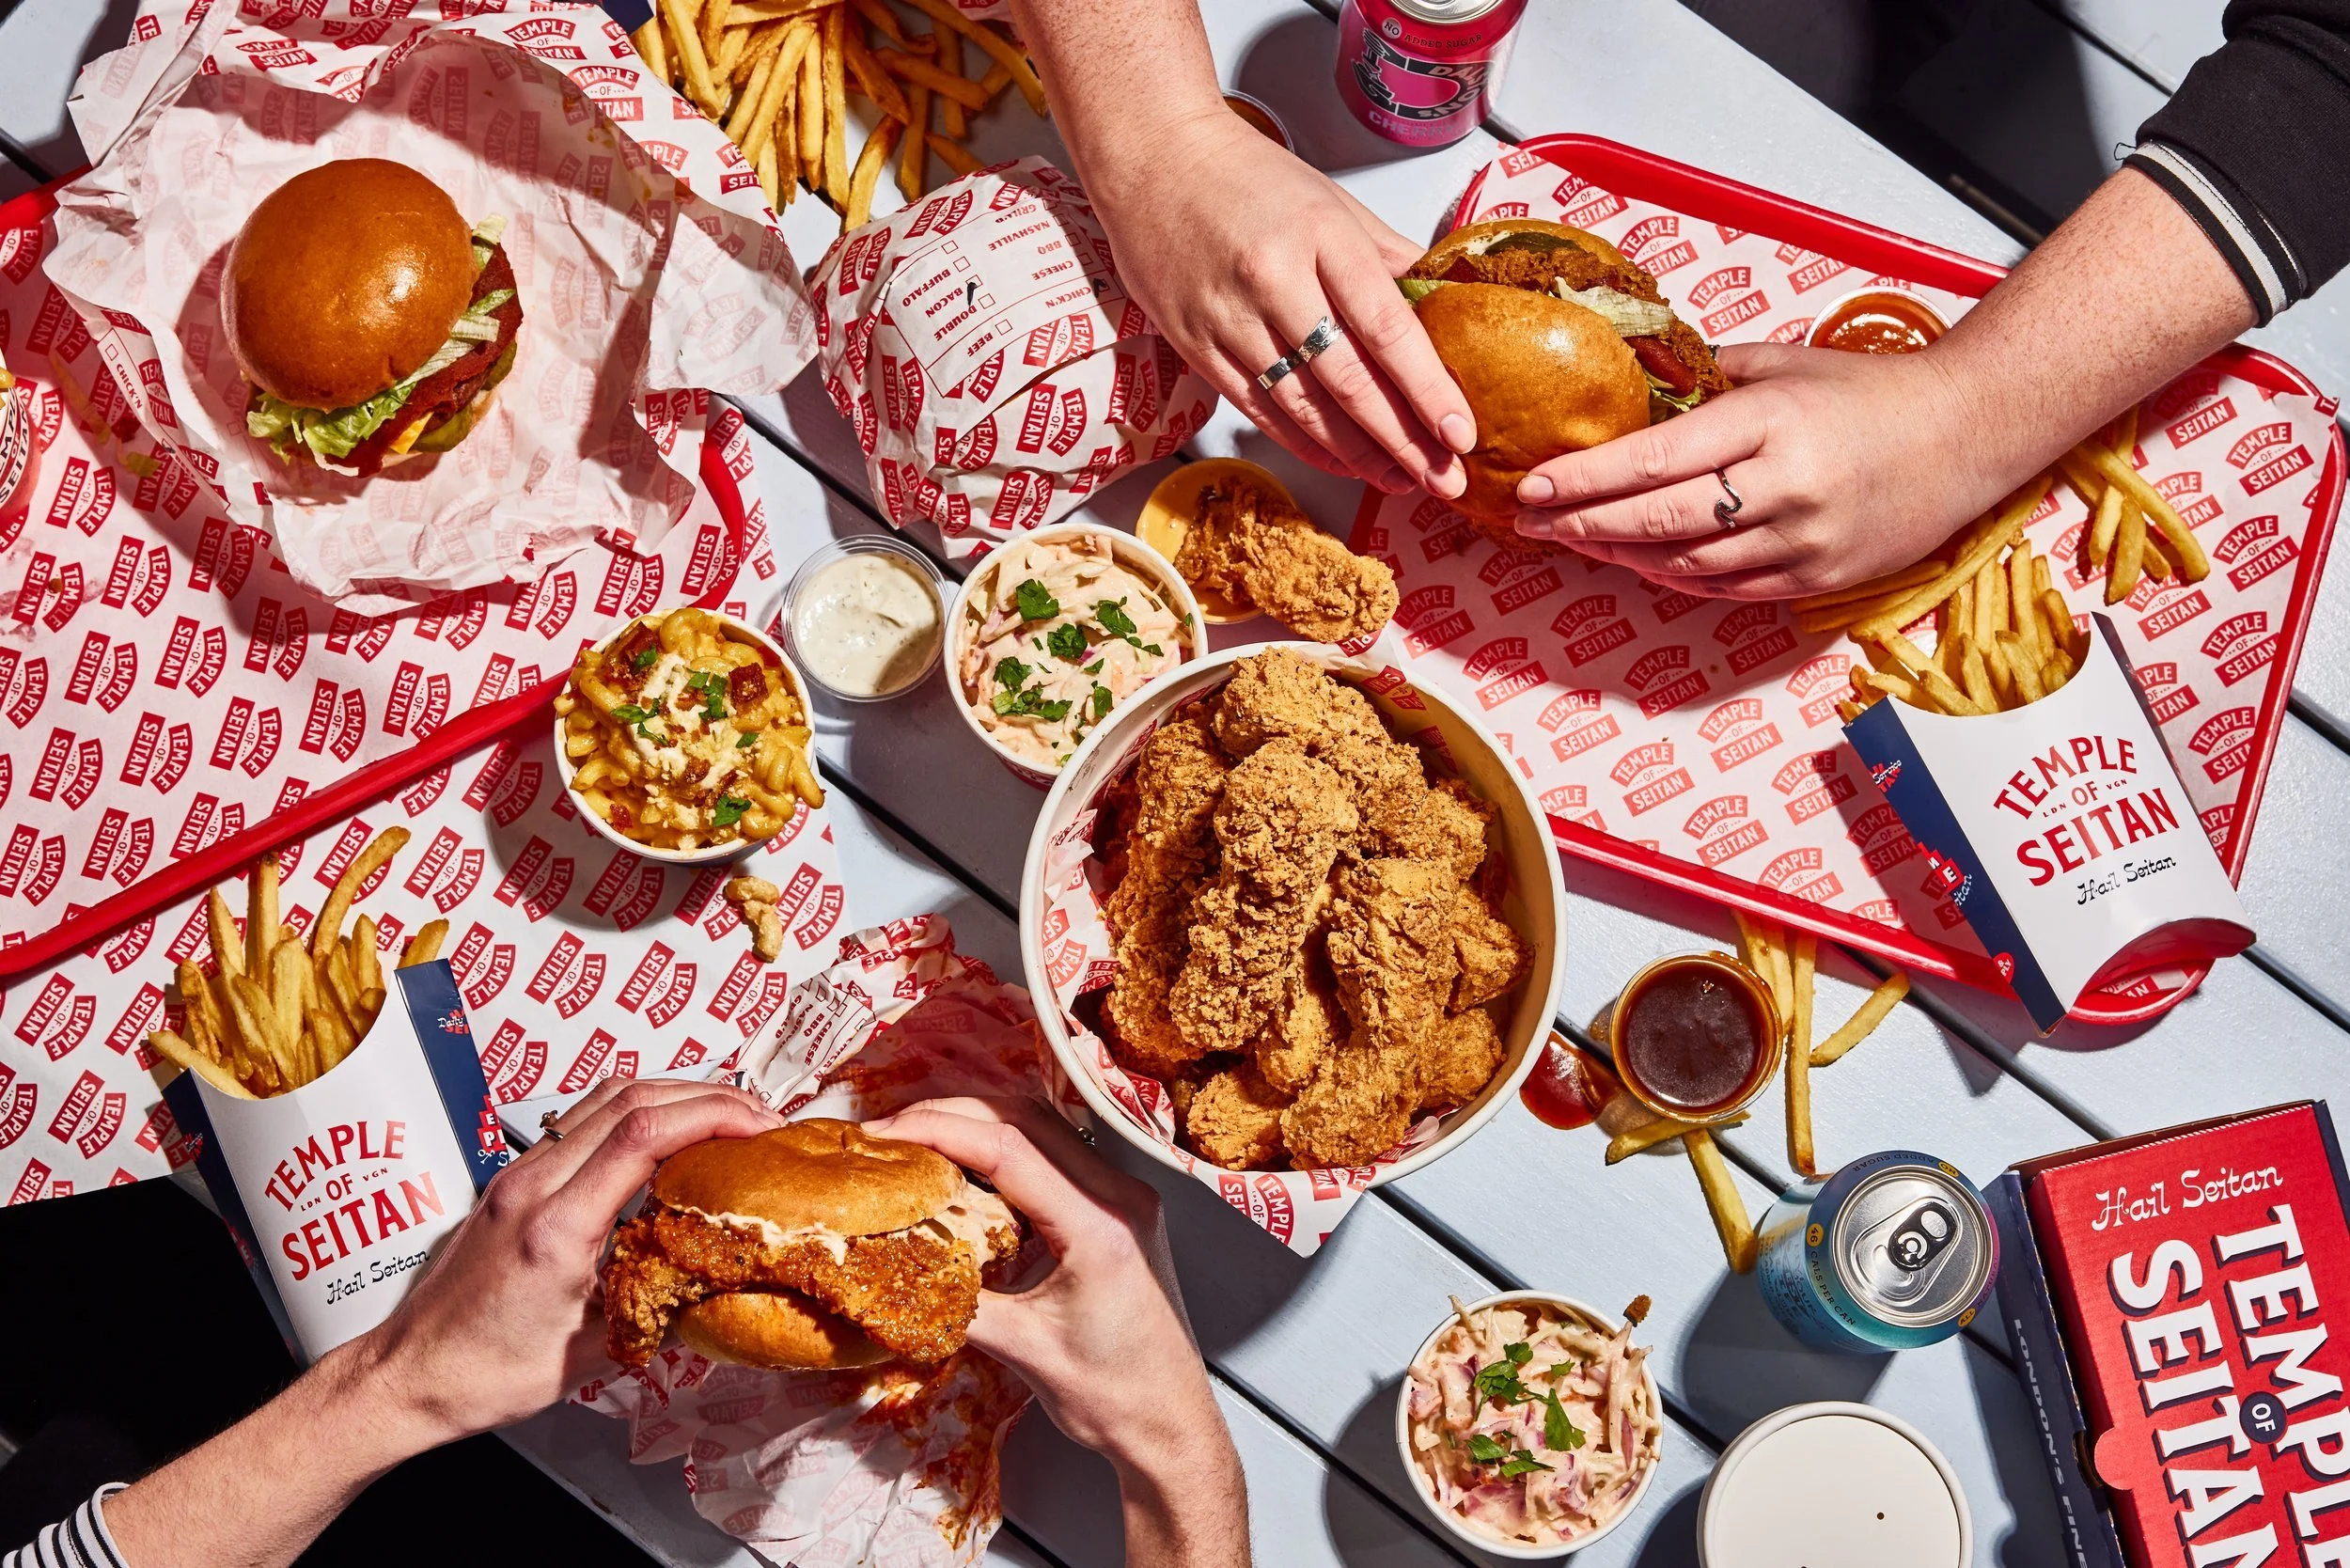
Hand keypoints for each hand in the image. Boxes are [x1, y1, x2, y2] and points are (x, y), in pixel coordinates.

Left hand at [351, 1078, 780, 1444]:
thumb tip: (726, 1289)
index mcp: (557, 1227)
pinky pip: (583, 1119)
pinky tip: (667, 1135)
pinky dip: (638, 1111)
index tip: (762, 1127)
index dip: (714, 1117)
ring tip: (725, 1116)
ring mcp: (518, 1173)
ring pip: (606, 1097)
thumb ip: (662, 1312)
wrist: (406, 1376)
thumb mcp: (591, 1356)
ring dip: (673, 1094)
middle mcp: (534, 1184)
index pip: (644, 1134)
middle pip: (632, 1097)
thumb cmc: (485, 1376)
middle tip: (760, 1119)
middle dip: (708, 1096)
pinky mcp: (513, 1178)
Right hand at [866, 1097, 1246, 1566]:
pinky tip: (967, 1168)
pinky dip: (1006, 1148)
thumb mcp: (1021, 1350)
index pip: (1009, 1148)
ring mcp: (1125, 1197)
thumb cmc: (1113, 1397)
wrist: (1169, 1424)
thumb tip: (885, 1267)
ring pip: (1043, 1127)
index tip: (885, 1135)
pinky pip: (1057, 1155)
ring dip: (978, 1123)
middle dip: (950, 1113)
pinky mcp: (1119, 1208)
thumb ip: (954, 1302)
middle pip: (1026, 1119)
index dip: (939, 1130)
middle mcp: (1120, 1196)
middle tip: (888, 1132)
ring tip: (917, 1139)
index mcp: (1100, 1225)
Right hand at [1083, 105, 1472, 498]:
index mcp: (1322, 237)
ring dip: (1358, 454)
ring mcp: (1230, 318)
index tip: (1459, 429)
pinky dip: (1303, 443)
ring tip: (1399, 477)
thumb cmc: (1244, 176)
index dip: (1428, 388)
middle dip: (1403, 439)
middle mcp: (1275, 280)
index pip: (1387, 328)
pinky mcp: (1196, 345)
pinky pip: (1259, 409)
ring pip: (1303, 407)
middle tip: (1442, 477)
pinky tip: (1339, 461)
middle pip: (1349, 380)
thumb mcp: (1332, 202)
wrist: (1153, 158)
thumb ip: (1388, 257)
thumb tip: (1445, 301)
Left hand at [1510, 341, 2012, 598]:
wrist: (1967, 434)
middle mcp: (1784, 487)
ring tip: (1577, 539)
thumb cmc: (1873, 392)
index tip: (1534, 485)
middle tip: (1534, 522)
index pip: (1654, 459)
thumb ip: (1712, 378)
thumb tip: (1642, 385)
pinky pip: (1725, 590)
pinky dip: (1674, 578)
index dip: (1584, 479)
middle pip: (1658, 519)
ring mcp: (1802, 541)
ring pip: (1685, 564)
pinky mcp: (1818, 580)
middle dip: (1584, 523)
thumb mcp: (1787, 363)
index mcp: (1770, 421)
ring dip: (1621, 555)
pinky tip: (1639, 562)